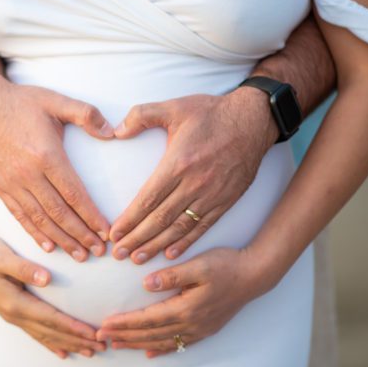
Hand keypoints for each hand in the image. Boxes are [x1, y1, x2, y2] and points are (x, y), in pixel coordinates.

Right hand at [0, 81, 114, 261]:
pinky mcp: (0, 188)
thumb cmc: (24, 102)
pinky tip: (49, 246)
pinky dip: (35, 233)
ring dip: (62, 240)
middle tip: (99, 251)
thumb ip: (86, 114)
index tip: (107, 231)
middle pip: (59, 213)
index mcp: (46, 155)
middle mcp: (28, 174)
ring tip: (80, 255)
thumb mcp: (57, 100)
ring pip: (40, 219)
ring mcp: (12, 183)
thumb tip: (113, 132)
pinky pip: (20, 216)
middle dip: (81, 235)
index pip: (74, 193)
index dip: (91, 216)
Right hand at [0, 236, 105, 358]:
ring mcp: (13, 317)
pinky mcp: (13, 314)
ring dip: (69, 344)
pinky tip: (63, 352)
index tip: (94, 334)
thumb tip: (47, 278)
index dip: (73, 328)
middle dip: (78, 340)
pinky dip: (51, 344)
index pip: (51, 318)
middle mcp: (15, 314)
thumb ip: (25, 268)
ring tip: (91, 352)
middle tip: (103, 347)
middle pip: (52, 332)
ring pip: (46, 336)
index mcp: (15, 302)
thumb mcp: (3, 256)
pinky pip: (36, 333)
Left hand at [96, 246, 277, 357]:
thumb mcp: (199, 265)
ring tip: (117, 346)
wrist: (255, 275)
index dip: (124, 323)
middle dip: (124, 336)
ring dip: (138, 345)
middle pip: (151, 334)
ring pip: (162, 342)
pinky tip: (150, 354)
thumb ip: (172, 275)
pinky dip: (162, 350)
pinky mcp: (206, 329)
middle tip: (101, 338)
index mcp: (186, 307)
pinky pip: (179, 344)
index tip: (104, 325)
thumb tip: (146, 284)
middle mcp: (191, 323)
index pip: (147, 319)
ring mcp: (199, 329)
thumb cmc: (226, 265)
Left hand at [108, 89, 275, 263]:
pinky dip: (185, 242)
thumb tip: (115, 131)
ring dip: (156, 245)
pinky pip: (202, 227)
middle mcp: (194, 184)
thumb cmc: (211, 113)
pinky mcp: (225, 201)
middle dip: (136, 239)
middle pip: (159, 219)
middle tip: (118, 253)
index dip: (129, 220)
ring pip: (178, 227)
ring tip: (137, 259)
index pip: (148, 199)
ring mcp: (211, 195)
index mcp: (178, 163)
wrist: (254, 120)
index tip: (114, 234)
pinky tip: (170, 253)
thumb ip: (141, 115)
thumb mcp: (174, 107)